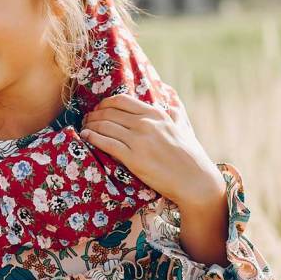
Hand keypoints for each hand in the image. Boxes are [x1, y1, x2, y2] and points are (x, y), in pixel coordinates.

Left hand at [79, 94, 223, 208]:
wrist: (196, 181)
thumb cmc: (191, 156)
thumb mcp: (183, 128)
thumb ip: (175, 112)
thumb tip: (171, 98)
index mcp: (156, 114)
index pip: (121, 100)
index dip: (105, 103)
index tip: (98, 109)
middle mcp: (146, 124)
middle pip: (109, 112)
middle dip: (94, 114)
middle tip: (86, 119)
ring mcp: (139, 140)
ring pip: (105, 126)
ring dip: (90, 125)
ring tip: (84, 128)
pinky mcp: (134, 158)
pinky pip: (106, 143)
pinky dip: (92, 137)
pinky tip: (86, 137)